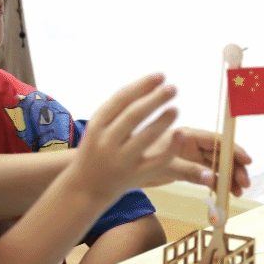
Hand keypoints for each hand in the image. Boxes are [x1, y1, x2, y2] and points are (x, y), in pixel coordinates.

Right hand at [72, 74, 180, 199]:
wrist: (84, 188)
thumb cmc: (95, 150)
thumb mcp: (98, 128)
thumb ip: (118, 110)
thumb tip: (148, 85)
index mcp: (97, 125)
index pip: (121, 99)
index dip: (142, 85)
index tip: (160, 75)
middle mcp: (107, 142)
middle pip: (134, 116)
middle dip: (155, 99)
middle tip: (173, 88)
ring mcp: (121, 160)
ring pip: (146, 137)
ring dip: (163, 121)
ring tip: (175, 108)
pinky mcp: (135, 176)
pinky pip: (156, 161)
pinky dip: (170, 148)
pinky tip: (180, 134)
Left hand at [139, 126, 253, 196]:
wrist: (123, 169)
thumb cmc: (140, 159)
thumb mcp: (164, 166)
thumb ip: (188, 171)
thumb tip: (211, 178)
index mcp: (187, 135)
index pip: (216, 140)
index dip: (233, 149)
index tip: (246, 160)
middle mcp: (192, 144)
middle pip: (221, 153)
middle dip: (234, 167)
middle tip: (244, 183)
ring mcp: (191, 156)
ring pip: (217, 165)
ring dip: (229, 177)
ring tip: (237, 192)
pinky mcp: (188, 168)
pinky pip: (208, 174)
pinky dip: (218, 183)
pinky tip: (225, 194)